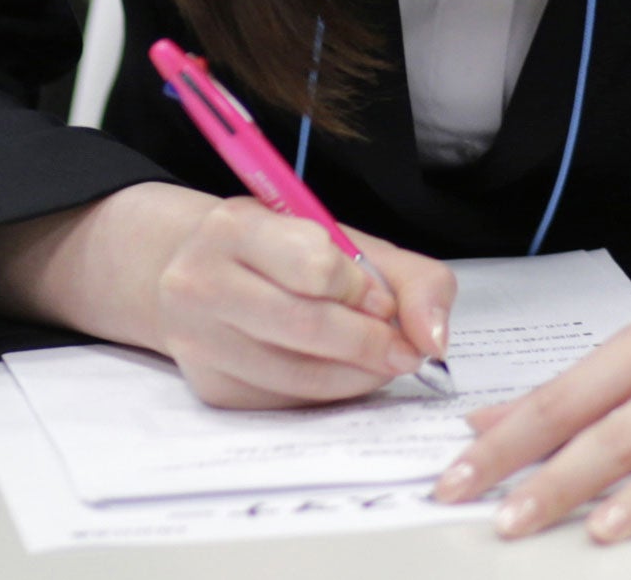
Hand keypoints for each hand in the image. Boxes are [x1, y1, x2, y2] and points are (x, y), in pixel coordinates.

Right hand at [0, 183, 457, 409]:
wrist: (196, 271)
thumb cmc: (281, 253)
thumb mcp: (343, 241)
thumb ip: (410, 278)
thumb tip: (434, 340)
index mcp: (236, 226)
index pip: (315, 266)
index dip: (363, 290)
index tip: (383, 300)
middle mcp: (202, 281)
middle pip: (306, 327)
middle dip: (371, 344)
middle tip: (403, 351)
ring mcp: (198, 340)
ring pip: (297, 375)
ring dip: (356, 377)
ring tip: (379, 362)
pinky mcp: (209, 388)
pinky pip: (284, 402)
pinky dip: (326, 395)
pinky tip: (338, 373)